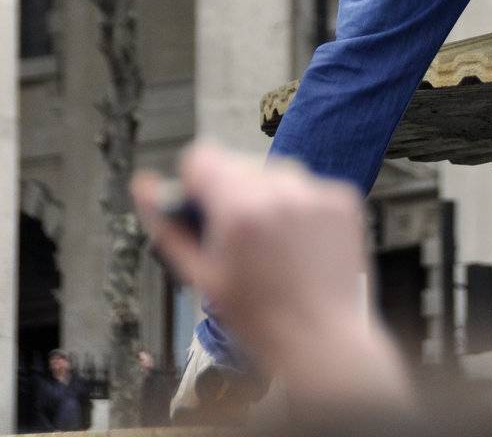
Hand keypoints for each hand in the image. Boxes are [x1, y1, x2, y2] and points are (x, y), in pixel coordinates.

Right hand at [131, 139, 416, 411]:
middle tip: (239, 237)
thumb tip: (143, 184)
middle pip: (238, 163)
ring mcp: (316, 192)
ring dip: (267, 195)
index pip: (202, 156)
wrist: (322, 340)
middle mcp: (280, 190)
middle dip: (231, 191)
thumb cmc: (256, 317)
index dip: (195, 182)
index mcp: (239, 210)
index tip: (201, 207)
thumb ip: (168, 226)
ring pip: (276, 171)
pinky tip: (301, 242)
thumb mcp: (202, 277)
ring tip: (273, 242)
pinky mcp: (343, 197)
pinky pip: (309, 185)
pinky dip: (301, 205)